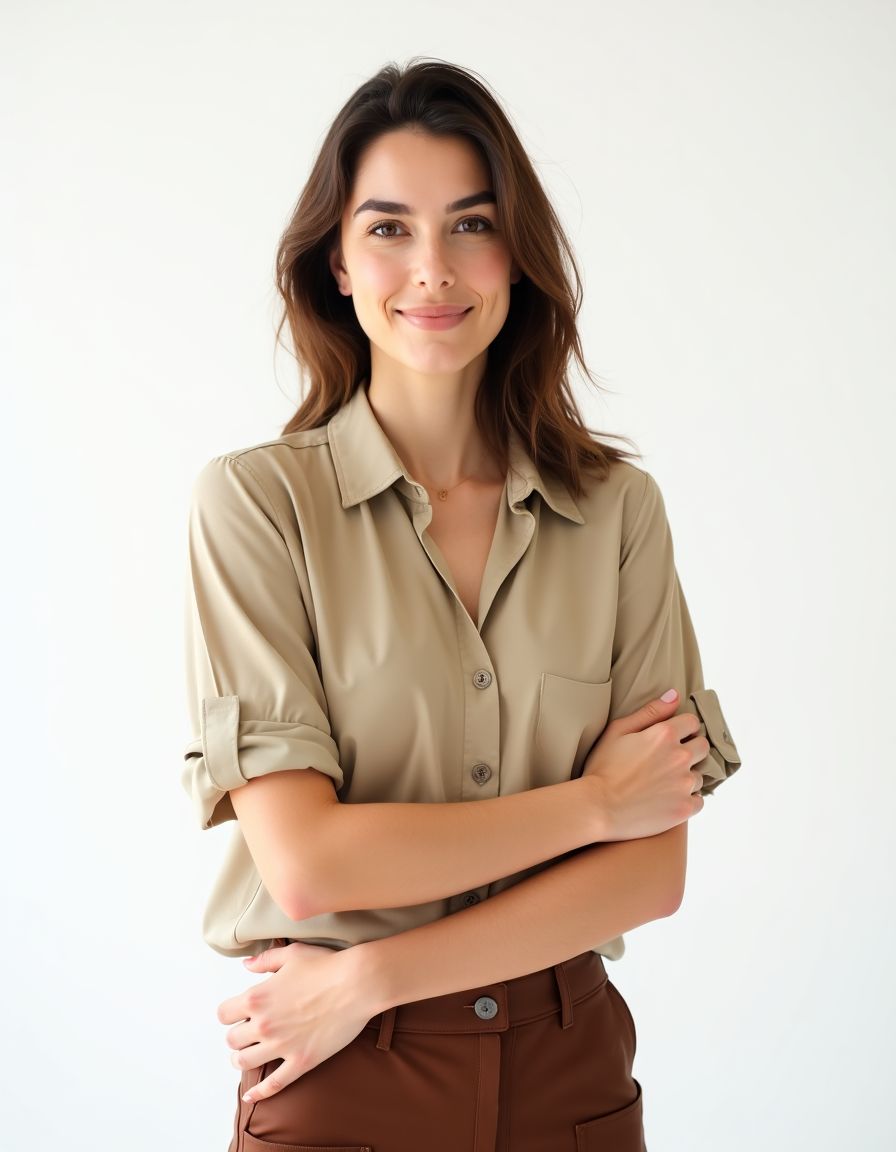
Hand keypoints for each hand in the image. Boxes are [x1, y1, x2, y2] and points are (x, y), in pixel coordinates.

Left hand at [216, 939, 375, 1103]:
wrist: (357, 984)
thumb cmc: (327, 966)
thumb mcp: (292, 954)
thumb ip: (265, 960)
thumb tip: (246, 965)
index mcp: (257, 997)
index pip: (223, 1014)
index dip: (230, 1013)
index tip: (239, 1013)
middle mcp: (264, 1024)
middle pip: (232, 1040)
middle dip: (237, 1036)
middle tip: (247, 1033)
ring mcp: (281, 1046)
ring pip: (244, 1063)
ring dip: (242, 1060)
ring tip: (248, 1056)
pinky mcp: (301, 1061)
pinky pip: (273, 1084)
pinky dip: (259, 1093)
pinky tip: (251, 1096)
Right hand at [582, 688, 708, 840]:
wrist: (597, 808)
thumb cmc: (602, 768)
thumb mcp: (618, 731)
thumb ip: (649, 712)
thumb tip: (674, 695)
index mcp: (664, 734)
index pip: (693, 722)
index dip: (683, 728)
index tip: (673, 737)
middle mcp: (680, 757)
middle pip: (703, 747)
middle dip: (690, 750)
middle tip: (669, 761)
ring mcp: (684, 784)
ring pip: (699, 775)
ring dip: (686, 777)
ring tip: (664, 784)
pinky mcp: (684, 808)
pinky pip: (699, 800)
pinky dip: (687, 800)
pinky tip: (668, 800)